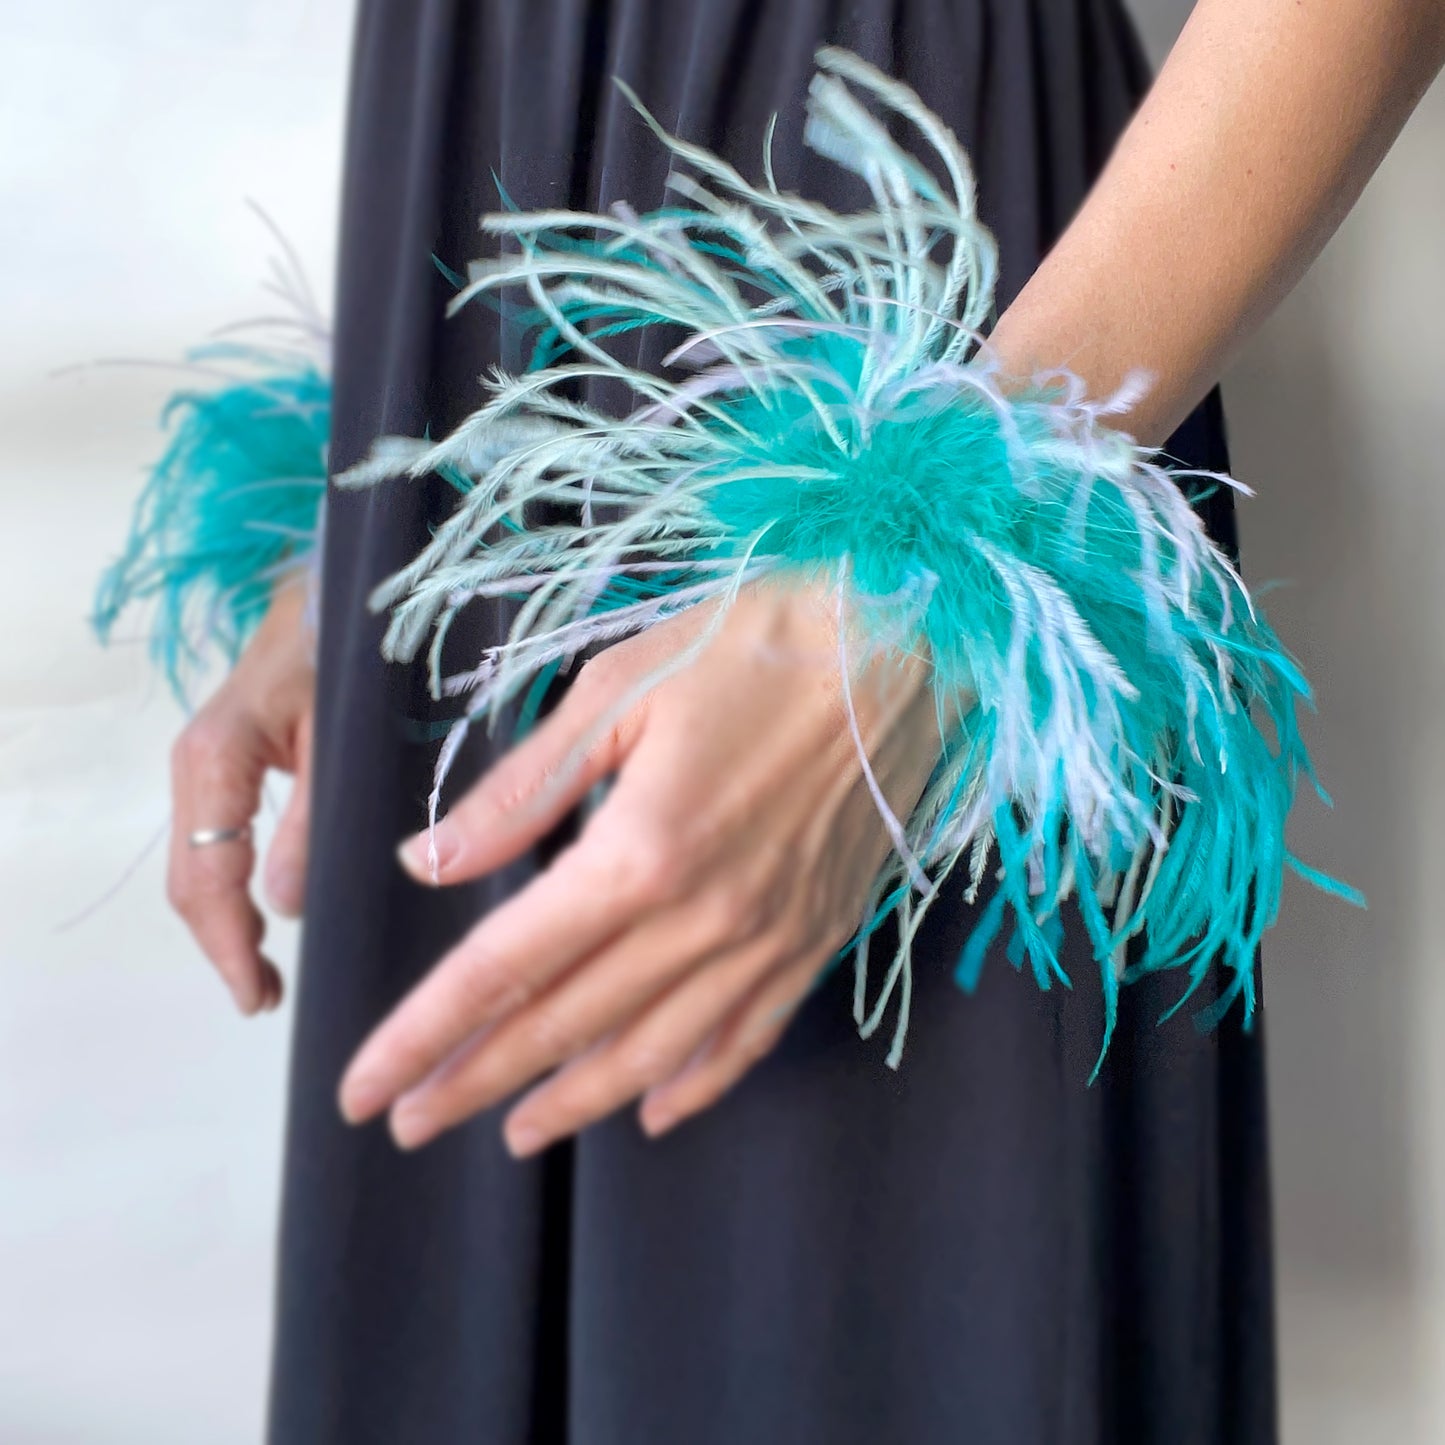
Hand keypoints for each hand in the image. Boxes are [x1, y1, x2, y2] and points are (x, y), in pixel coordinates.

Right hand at [166, 580, 315, 1014]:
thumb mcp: (340, 738)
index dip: (229, 946)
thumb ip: (314, 821)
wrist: (338, 586)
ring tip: (267, 974)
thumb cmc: (345, 648)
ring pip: (199, 864)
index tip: (259, 997)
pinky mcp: (229, 762)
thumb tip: (286, 908)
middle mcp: (196, 763)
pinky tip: (266, 915)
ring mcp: (207, 763)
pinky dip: (234, 887)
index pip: (207, 877)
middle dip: (222, 945)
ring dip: (226, 922)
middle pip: (189, 879)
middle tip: (267, 997)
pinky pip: (218, 840)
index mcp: (215, 758)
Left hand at [338, 581, 940, 1152]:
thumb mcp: (618, 689)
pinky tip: (653, 1110)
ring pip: (651, 1052)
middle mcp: (702, 917)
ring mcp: (768, 938)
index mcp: (639, 851)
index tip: (365, 1087)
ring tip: (509, 1133)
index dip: (424, 1034)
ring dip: (570, 1101)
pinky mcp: (819, 936)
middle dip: (472, 1079)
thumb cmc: (756, 641)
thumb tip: (432, 862)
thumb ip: (522, 789)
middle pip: (563, 1024)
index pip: (503, 968)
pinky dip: (694, 1084)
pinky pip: (748, 1036)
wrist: (912, 641)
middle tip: (408, 1121)